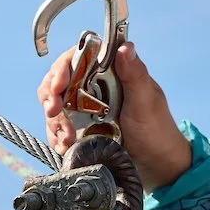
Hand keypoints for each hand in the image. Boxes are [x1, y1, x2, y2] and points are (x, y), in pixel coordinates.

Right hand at [38, 41, 191, 191]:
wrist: (156, 164)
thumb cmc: (156, 130)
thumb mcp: (146, 102)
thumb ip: (135, 74)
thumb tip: (125, 46)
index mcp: (112, 71)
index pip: (79, 57)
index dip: (64, 67)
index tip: (59, 85)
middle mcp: (96, 85)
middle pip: (61, 79)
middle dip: (52, 95)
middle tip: (54, 112)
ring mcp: (86, 106)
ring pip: (56, 103)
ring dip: (55, 120)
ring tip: (66, 138)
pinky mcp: (81, 126)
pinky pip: (58, 126)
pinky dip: (56, 135)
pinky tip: (64, 145)